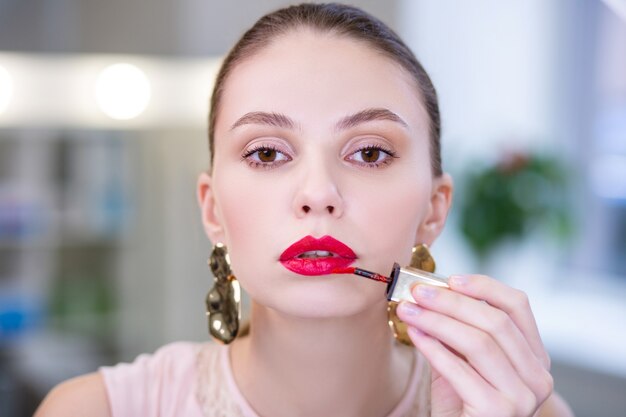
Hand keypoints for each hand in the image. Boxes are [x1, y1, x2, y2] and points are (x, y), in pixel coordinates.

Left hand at [396, 274, 553, 416]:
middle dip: (451, 302)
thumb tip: (432, 293)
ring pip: (478, 342)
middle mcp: (537, 377)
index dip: (484, 286)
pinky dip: (433, 347)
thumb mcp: (464, 362)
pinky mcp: (498, 412)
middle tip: (418, 293)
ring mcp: (521, 397)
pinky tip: (414, 334)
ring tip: (409, 310)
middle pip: (495, 321)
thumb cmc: (462, 403)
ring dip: (437, 321)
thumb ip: (457, 331)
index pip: (518, 306)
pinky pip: (459, 370)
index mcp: (534, 358)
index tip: (450, 278)